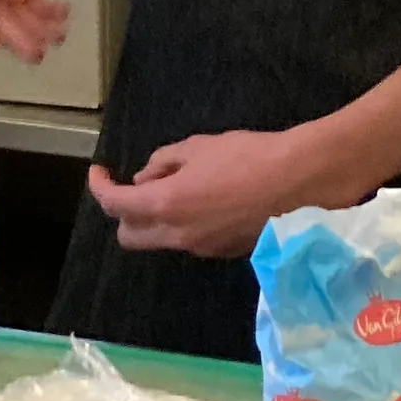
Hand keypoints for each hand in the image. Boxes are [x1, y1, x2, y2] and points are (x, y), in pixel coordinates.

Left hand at [86, 125, 350, 259]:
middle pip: (130, 236)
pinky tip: (208, 201)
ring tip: (179, 188)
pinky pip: (190, 241)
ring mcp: (201, 249)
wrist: (300, 182)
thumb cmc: (248, 156)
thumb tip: (145, 177)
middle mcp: (178, 235)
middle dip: (124, 213)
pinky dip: (185, 224)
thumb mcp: (199, 147)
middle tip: (135, 188)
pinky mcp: (223, 253)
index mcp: (166, 205)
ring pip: (161, 241)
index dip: (100, 188)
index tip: (100, 172)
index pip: (115, 206)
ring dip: (156, 219)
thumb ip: (164, 162)